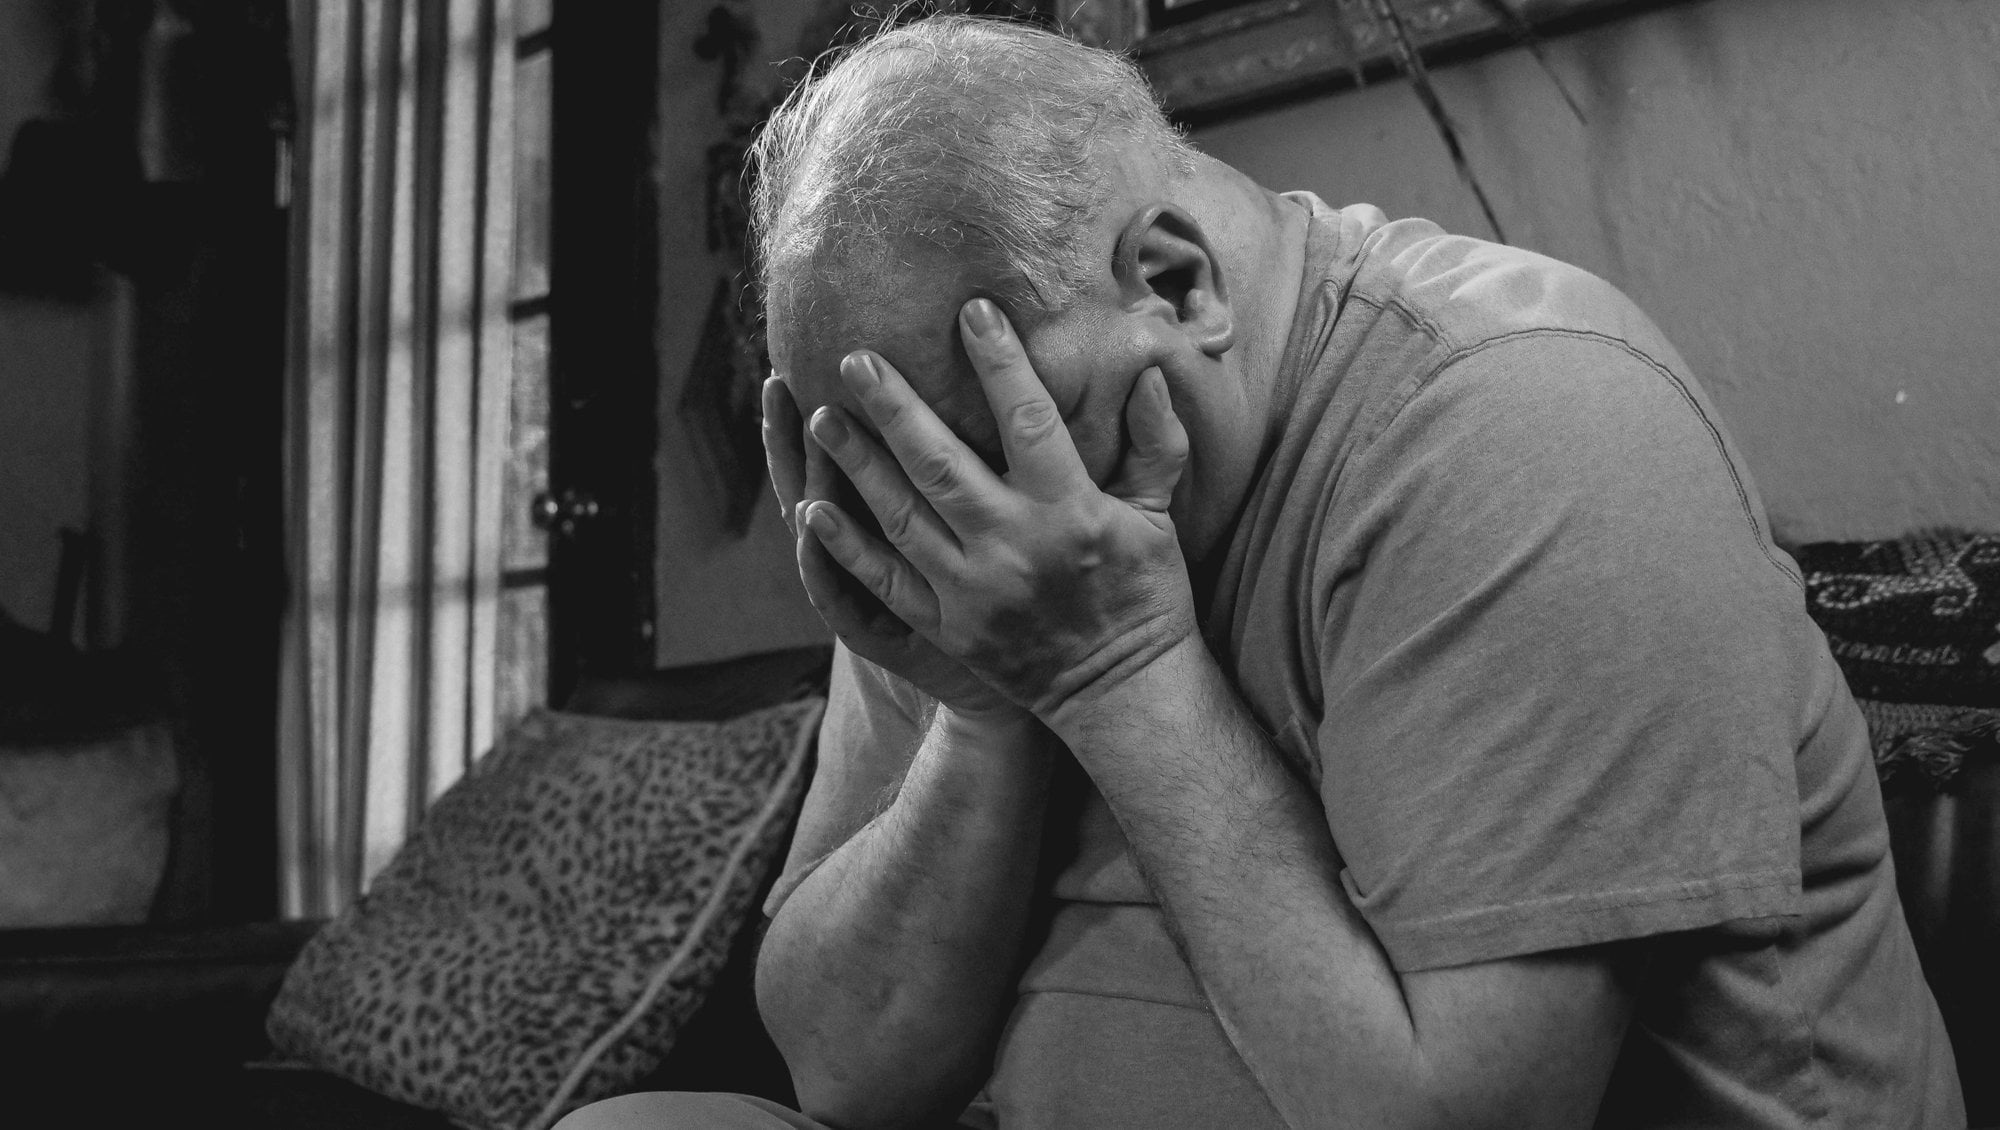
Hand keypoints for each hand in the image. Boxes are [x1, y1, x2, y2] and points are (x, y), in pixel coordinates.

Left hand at [799, 299, 1196, 719]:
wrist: (1121, 694)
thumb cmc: (1146, 594)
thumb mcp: (1159, 517)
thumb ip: (1154, 443)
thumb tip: (1147, 372)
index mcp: (1069, 509)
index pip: (1027, 419)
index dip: (999, 363)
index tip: (972, 311)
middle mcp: (1013, 544)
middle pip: (939, 462)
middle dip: (894, 406)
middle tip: (856, 358)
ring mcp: (972, 589)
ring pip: (900, 515)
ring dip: (856, 465)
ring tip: (821, 418)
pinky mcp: (947, 626)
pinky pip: (884, 581)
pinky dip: (845, 546)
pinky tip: (812, 508)